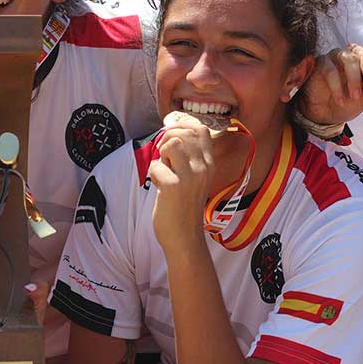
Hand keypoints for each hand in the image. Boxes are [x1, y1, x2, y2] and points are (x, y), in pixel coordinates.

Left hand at [149, 119, 213, 251]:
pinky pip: (156, 165)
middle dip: (168, 139)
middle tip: (164, 157)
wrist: (184, 238)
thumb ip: (188, 159)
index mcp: (209, 165)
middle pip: (185, 132)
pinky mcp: (174, 186)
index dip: (183, 126)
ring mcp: (190, 177)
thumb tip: (170, 136)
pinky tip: (158, 186)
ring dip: (161, 153)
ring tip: (163, 168)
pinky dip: (153, 172)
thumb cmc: (184, 208)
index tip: (171, 134)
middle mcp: (203, 168)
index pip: (202, 130)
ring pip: (172, 143)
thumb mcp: (195, 180)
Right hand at [299, 44, 362, 124]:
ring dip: (353, 80)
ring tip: (354, 97)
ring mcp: (336, 57)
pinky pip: (330, 70)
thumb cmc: (346, 102)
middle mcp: (353, 56)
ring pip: (348, 60)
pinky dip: (336, 86)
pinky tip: (340, 99)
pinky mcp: (321, 63)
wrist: (324, 113)